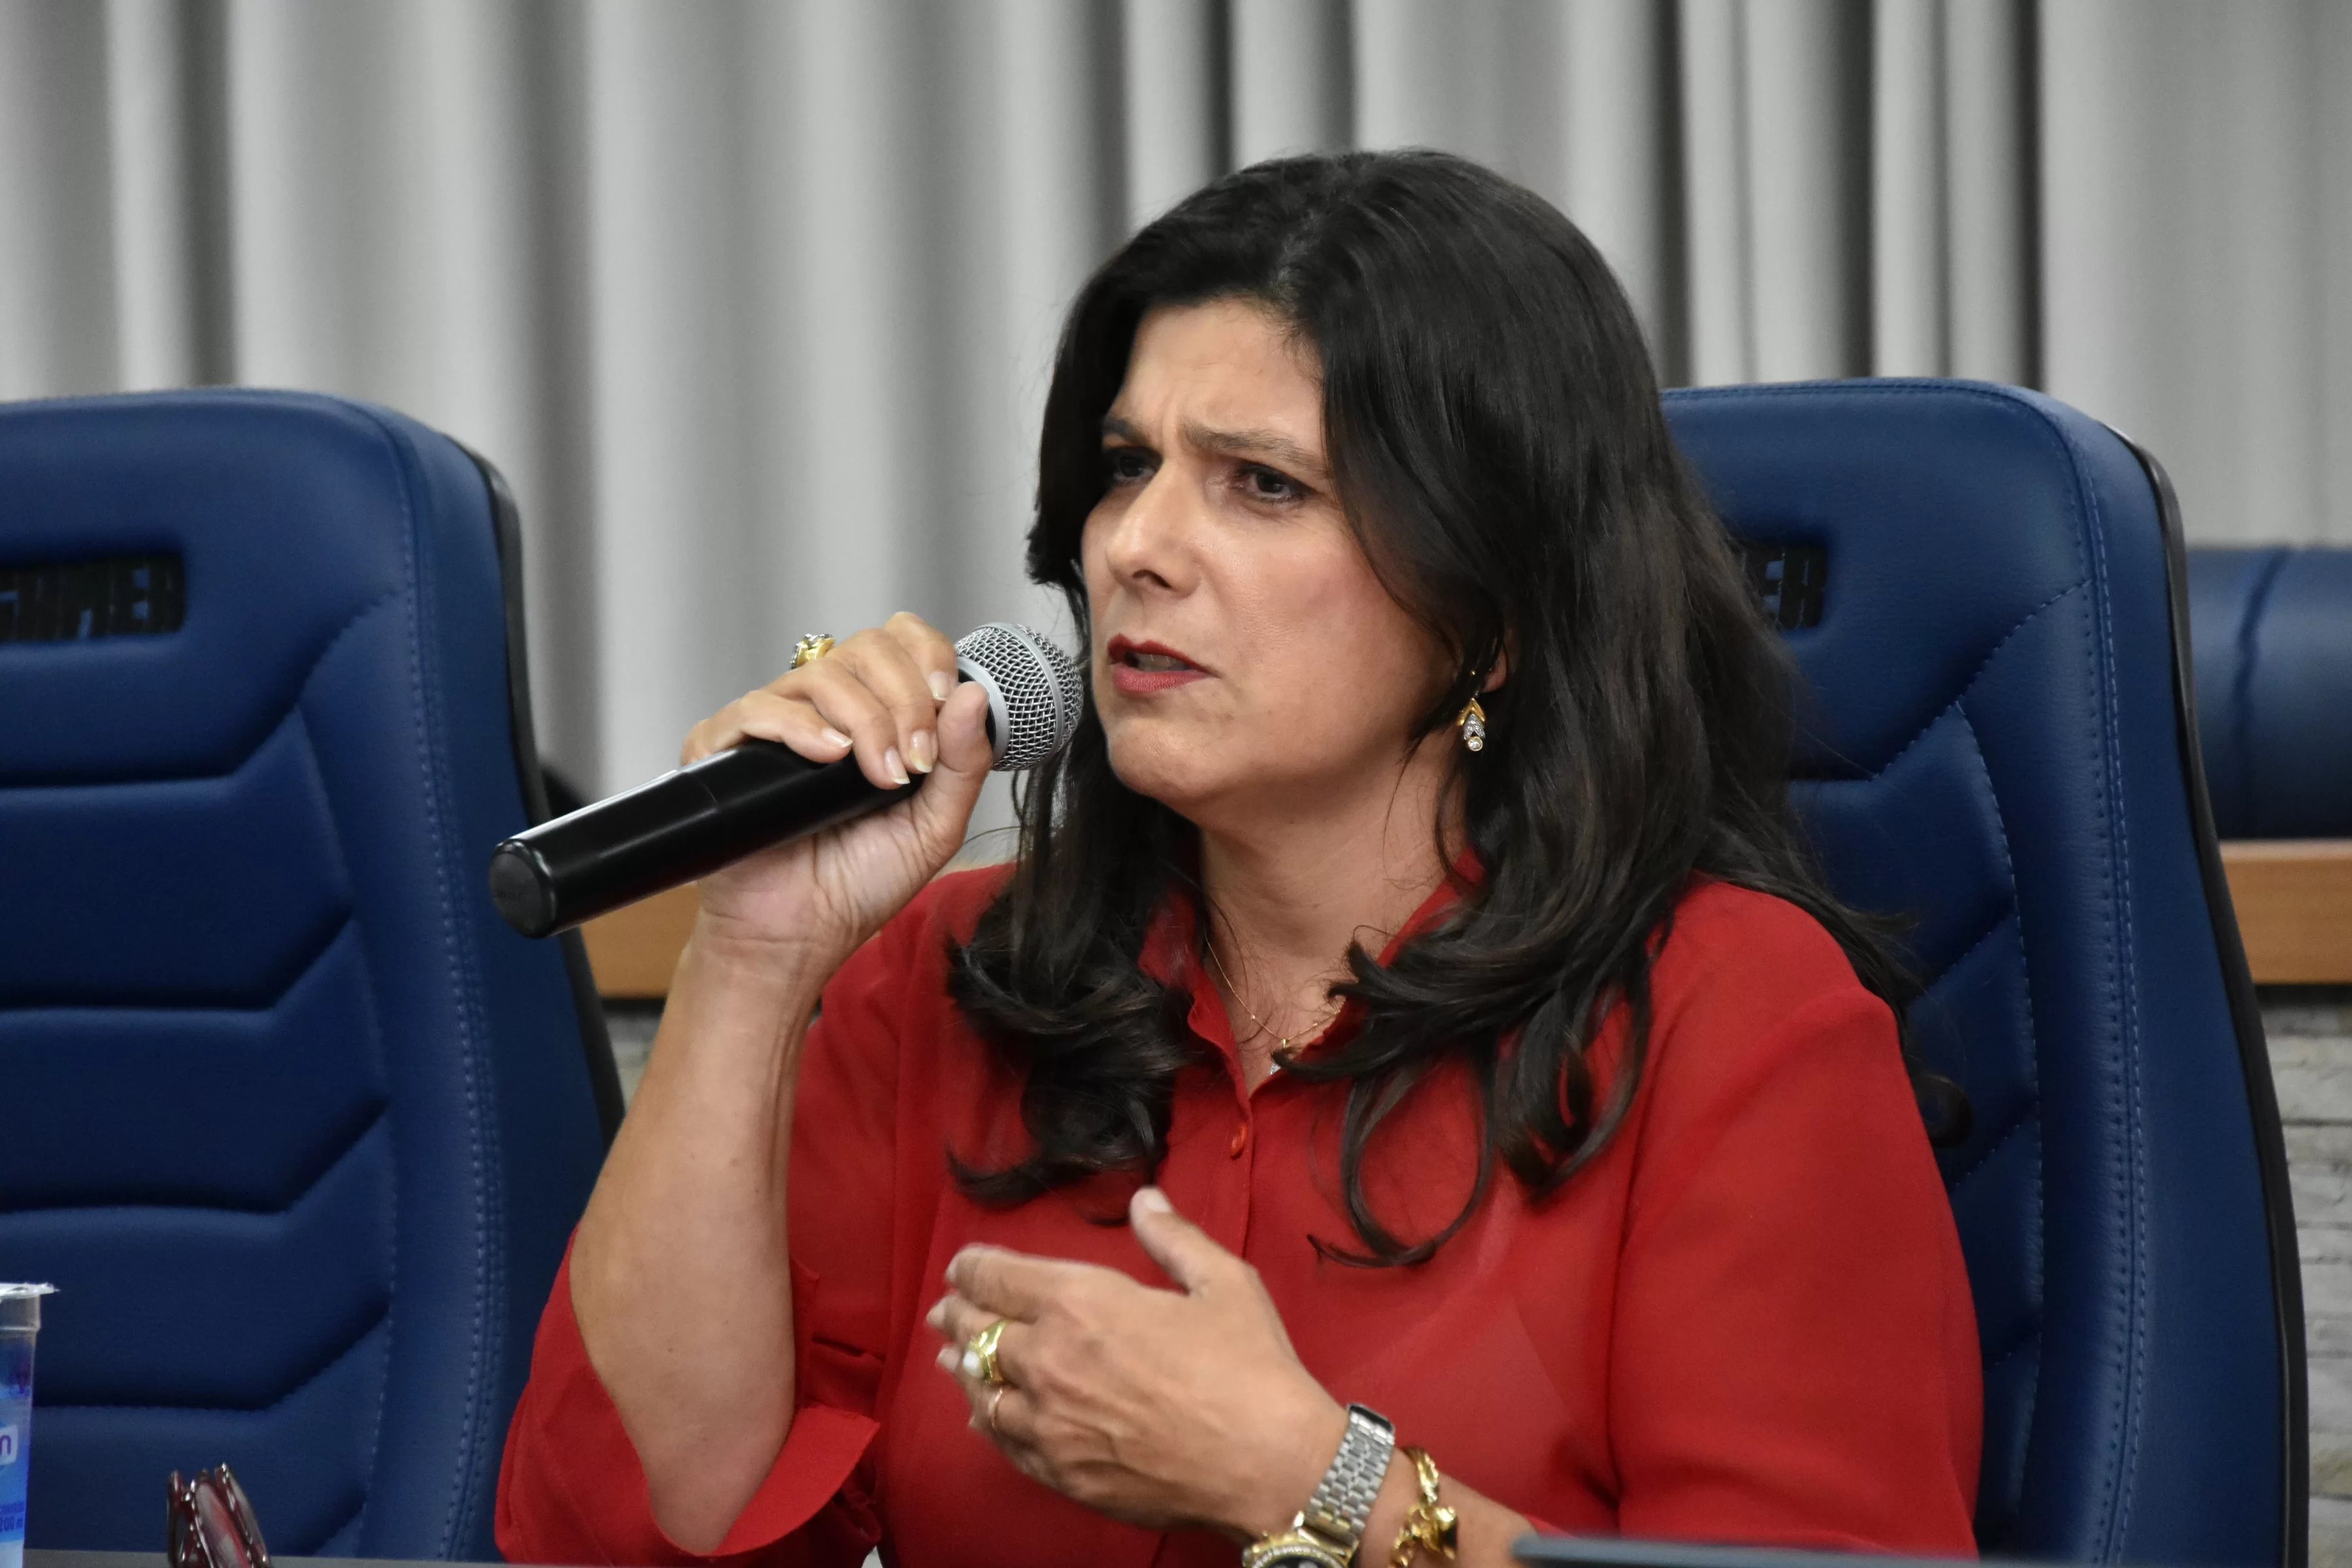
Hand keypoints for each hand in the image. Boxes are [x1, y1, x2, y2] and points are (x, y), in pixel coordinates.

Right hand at [678, 612, 991, 969]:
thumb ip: (962, 764)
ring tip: (879, 776)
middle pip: (866, 648)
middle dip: (906, 699)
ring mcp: (772, 725)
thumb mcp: (934, 826)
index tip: (946, 700)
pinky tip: (829, 756)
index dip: (928, 656)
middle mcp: (823, 709)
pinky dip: (801, 726)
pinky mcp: (724, 748)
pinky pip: (757, 708)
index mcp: (874, 714)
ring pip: (821, 675)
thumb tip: (973, 695)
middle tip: (915, 760)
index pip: (899, 642)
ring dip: (866, 720)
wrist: (799, 938)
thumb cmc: (857, 883)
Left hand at [926, 1188, 1346, 1537]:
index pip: (997, 1277)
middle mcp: (1050, 1361)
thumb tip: (1146, 1200)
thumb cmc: (1251, 1368)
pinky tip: (983, 1414)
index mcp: (1083, 1304)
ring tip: (950, 1356)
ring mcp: (1050, 1424)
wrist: (1268, 1464)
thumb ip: (1173, 1237)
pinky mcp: (1062, 1473)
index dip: (972, 1267)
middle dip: (957, 1312)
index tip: (964, 1265)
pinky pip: (1004, 1443)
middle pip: (977, 1331)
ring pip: (981, 1389)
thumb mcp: (1222, 1281)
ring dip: (962, 1366)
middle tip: (946, 1307)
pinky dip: (986, 1420)